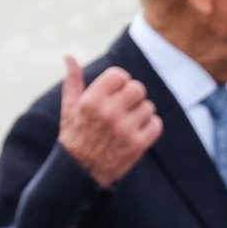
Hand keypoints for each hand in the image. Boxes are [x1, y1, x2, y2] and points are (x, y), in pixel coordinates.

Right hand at [57, 56, 160, 187]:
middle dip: (133, 96)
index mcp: (91, 100)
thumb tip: (70, 56)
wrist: (79, 171)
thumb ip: (73, 81)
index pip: (119, 75)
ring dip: (141, 113)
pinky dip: (150, 127)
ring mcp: (124, 129)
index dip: (120, 81)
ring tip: (127, 122)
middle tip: (125, 106)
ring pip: (148, 107)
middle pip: (138, 88)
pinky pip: (156, 124)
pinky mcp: (137, 144)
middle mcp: (108, 113)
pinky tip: (136, 132)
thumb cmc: (76, 134)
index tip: (116, 92)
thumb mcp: (70, 107)